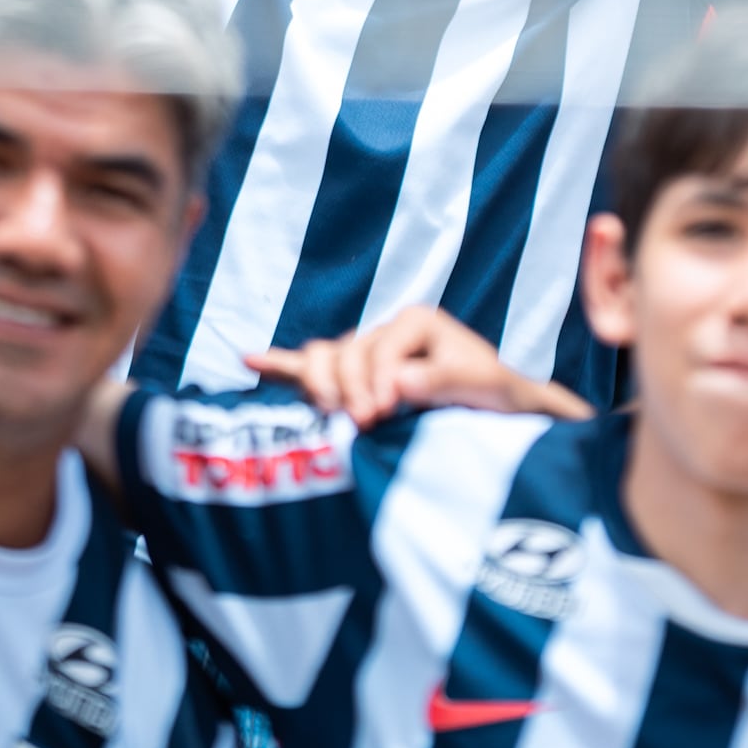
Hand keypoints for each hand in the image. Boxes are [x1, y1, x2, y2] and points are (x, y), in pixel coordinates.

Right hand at [247, 307, 592, 429]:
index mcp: (414, 322)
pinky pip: (306, 367)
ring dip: (322, 386)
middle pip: (345, 351)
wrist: (497, 411)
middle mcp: (383, 332)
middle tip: (366, 424)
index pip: (380, 348)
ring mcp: (362, 354)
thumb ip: (441, 381)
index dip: (379, 380)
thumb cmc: (493, 394)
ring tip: (333, 413)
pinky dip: (279, 364)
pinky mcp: (349, 379)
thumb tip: (396, 383)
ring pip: (322, 358)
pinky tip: (249, 359)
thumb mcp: (481, 384)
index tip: (386, 414)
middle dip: (350, 389)